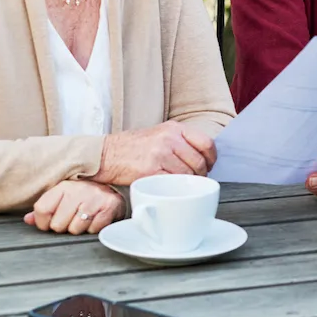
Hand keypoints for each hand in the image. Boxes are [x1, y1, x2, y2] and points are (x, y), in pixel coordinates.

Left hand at [24, 179, 124, 234]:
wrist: (113, 190)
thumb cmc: (83, 197)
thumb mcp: (62, 198)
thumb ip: (44, 209)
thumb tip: (28, 220)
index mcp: (63, 186)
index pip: (42, 210)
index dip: (43, 222)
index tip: (50, 222)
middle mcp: (79, 189)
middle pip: (58, 224)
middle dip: (64, 227)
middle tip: (72, 219)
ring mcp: (95, 197)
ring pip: (75, 229)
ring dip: (80, 229)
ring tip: (85, 218)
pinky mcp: (110, 206)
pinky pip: (93, 230)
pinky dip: (94, 228)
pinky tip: (96, 219)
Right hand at [92, 121, 216, 185]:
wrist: (105, 155)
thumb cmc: (133, 147)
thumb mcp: (159, 134)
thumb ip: (180, 141)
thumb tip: (204, 157)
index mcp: (174, 128)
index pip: (206, 143)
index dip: (211, 158)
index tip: (209, 165)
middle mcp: (169, 139)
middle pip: (199, 161)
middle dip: (200, 174)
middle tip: (194, 178)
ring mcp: (160, 154)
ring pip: (187, 174)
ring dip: (187, 183)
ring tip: (179, 183)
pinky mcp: (150, 171)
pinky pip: (173, 183)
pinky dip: (174, 188)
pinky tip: (169, 188)